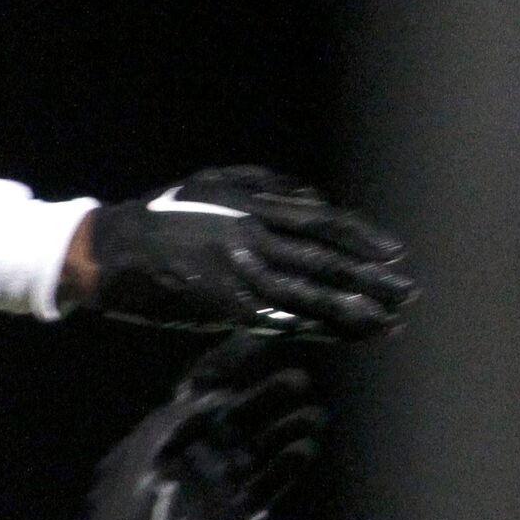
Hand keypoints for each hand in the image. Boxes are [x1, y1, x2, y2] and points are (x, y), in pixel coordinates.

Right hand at [64, 165, 414, 338]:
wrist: (111, 251)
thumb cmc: (165, 214)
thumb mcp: (217, 183)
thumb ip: (269, 187)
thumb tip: (316, 201)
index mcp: (253, 204)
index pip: (324, 223)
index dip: (364, 240)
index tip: (397, 255)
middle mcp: (253, 237)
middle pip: (325, 261)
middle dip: (371, 280)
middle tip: (409, 295)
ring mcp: (240, 274)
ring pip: (310, 295)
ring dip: (353, 311)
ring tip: (392, 323)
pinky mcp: (225, 308)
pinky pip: (282, 321)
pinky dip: (317, 329)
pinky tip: (347, 336)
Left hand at [72, 336, 325, 519]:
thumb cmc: (123, 503)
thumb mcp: (147, 447)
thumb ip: (180, 417)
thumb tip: (219, 394)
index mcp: (176, 430)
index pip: (210, 388)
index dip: (232, 364)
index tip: (259, 342)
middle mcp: (202, 451)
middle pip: (244, 416)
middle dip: (271, 397)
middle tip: (299, 381)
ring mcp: (221, 483)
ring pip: (262, 450)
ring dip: (288, 431)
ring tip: (315, 417)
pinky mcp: (235, 515)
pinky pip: (266, 487)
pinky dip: (286, 469)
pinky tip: (305, 450)